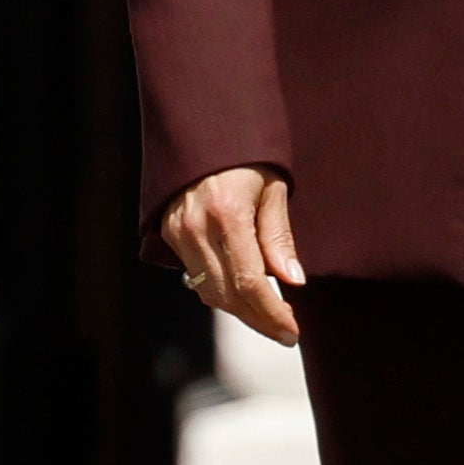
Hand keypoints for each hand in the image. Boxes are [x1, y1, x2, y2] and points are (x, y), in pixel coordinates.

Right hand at [162, 165, 300, 347]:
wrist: (201, 131)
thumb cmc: (246, 157)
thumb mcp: (273, 190)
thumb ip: (279, 238)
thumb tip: (293, 282)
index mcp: (227, 214)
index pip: (250, 282)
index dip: (271, 313)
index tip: (291, 331)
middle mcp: (197, 227)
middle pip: (228, 295)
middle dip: (258, 319)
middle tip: (285, 332)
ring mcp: (179, 232)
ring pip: (209, 292)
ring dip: (240, 310)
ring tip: (268, 315)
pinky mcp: (171, 234)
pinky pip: (196, 276)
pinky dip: (221, 291)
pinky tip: (243, 293)